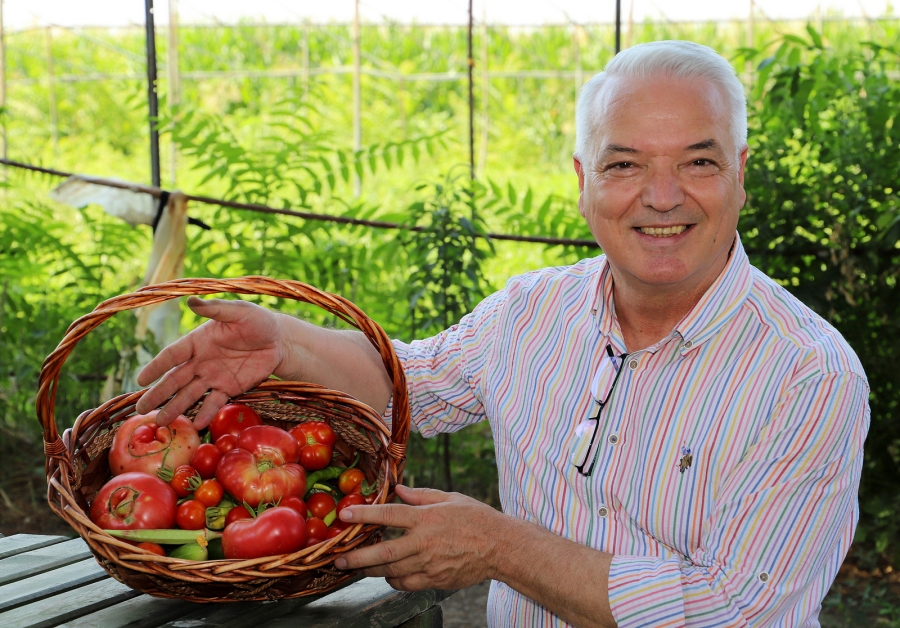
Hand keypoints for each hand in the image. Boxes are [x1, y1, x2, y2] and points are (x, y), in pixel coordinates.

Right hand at [134, 296, 284, 427]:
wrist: (280, 341)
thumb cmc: (258, 321)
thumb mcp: (239, 312)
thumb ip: (215, 309)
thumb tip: (190, 300)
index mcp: (198, 341)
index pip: (172, 355)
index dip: (156, 367)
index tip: (141, 380)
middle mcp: (201, 361)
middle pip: (175, 379)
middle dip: (159, 394)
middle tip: (142, 409)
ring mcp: (213, 376)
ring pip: (190, 394)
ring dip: (176, 408)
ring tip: (161, 422)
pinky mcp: (229, 388)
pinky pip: (214, 402)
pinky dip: (206, 412)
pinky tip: (196, 423)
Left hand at [333, 485, 503, 590]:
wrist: (501, 547)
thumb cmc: (477, 519)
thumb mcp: (450, 498)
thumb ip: (421, 495)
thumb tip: (398, 490)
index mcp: (427, 518)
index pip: (389, 515)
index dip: (364, 515)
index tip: (345, 515)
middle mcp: (425, 542)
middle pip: (383, 552)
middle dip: (357, 557)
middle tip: (339, 559)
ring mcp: (429, 564)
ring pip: (391, 572)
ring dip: (370, 571)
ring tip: (356, 568)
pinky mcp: (435, 580)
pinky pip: (406, 584)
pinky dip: (393, 580)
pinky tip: (387, 575)